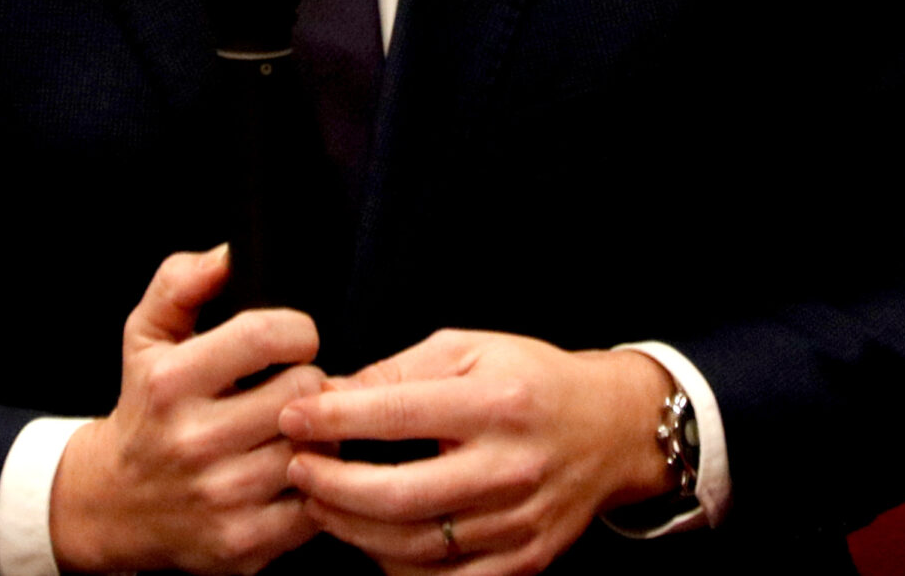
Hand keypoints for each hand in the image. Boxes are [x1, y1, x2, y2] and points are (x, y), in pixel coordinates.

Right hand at [49, 245, 327, 574]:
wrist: (113, 503)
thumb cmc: (145, 406)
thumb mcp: (146, 335)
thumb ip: (181, 281)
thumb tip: (227, 253)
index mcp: (171, 382)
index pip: (268, 336)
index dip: (297, 331)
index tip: (292, 341)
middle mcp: (193, 441)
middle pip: (304, 390)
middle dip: (307, 382)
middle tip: (292, 388)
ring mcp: (220, 497)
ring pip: (317, 447)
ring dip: (316, 435)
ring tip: (293, 428)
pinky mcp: (242, 543)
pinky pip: (316, 505)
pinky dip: (315, 487)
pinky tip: (292, 472)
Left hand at [280, 333, 674, 575]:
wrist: (611, 430)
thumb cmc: (530, 381)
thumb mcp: (470, 351)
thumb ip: (398, 372)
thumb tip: (328, 396)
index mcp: (496, 403)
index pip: (397, 414)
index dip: (333, 418)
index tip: (292, 416)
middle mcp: (511, 467)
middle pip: (399, 494)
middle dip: (332, 486)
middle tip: (295, 470)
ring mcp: (520, 523)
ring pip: (414, 546)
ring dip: (352, 529)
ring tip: (320, 504)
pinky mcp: (524, 561)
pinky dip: (395, 568)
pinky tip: (370, 540)